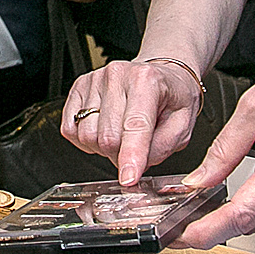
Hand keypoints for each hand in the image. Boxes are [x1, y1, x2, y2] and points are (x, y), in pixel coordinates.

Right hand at [61, 55, 202, 186]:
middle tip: (136, 149)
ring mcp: (95, 80)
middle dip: (121, 155)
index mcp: (147, 80)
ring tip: (121, 136)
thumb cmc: (172, 98)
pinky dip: (85, 140)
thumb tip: (136, 165)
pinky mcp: (79, 88)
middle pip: (108, 137)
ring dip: (103, 148)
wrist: (162, 76)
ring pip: (87, 135)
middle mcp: (117, 75)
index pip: (135, 125)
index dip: (131, 156)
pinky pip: (70, 129)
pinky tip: (102, 130)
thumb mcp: (183, 125)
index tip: (128, 178)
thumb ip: (162, 147)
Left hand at [173, 39, 254, 248]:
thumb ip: (225, 148)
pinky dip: (250, 210)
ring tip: (198, 218)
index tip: (186, 236)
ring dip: (230, 223)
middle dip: (212, 232)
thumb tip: (200, 178)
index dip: (211, 229)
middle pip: (251, 222)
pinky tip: (231, 203)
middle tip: (180, 231)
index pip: (243, 211)